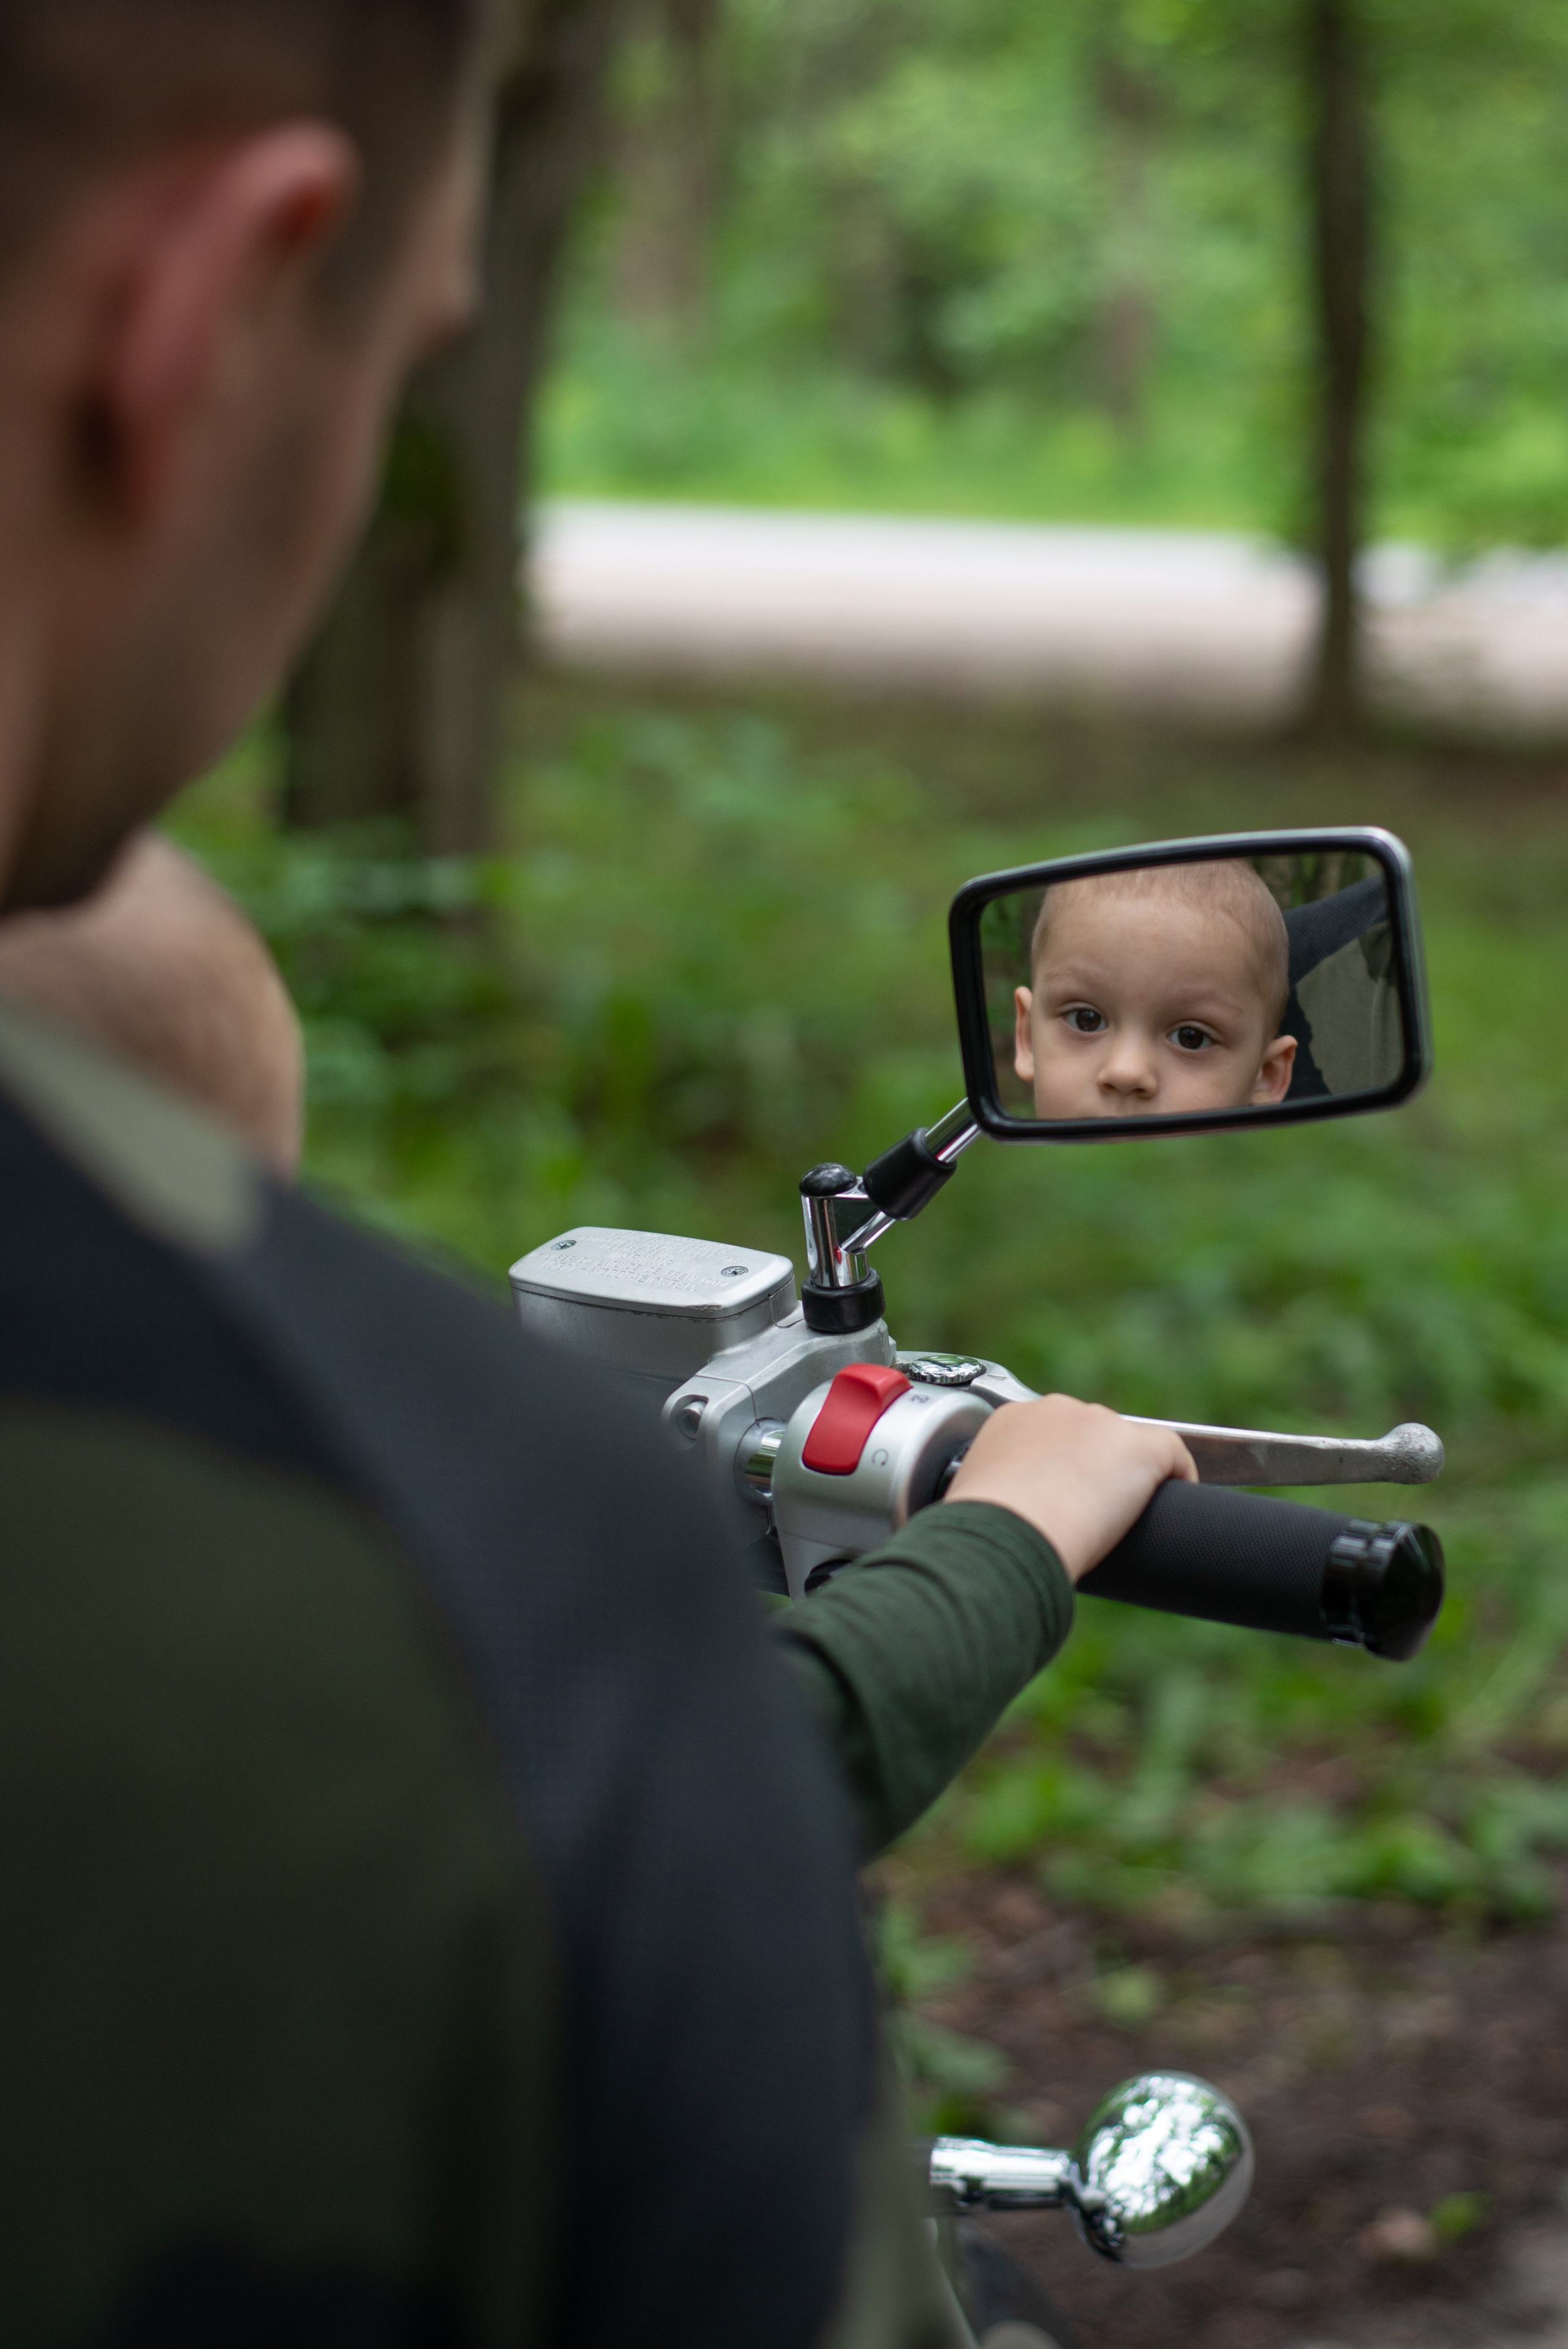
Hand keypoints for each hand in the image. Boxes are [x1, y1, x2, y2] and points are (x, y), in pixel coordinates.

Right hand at [944, 1395, 1196, 1583]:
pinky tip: (1172, 1511)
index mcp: (1010, 1421)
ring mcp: (1101, 1424)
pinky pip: (1173, 1456)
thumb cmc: (980, 1535)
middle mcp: (1056, 1410)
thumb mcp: (976, 1505)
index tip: (1060, 1499)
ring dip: (1127, 1478)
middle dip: (1094, 1471)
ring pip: (1127, 1446)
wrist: (1009, 1534)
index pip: (1049, 1435)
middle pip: (1091, 1436)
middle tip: (1090, 1516)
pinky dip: (1178, 1480)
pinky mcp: (1142, 1446)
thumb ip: (994, 1501)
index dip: (1060, 1469)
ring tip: (1121, 1521)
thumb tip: (1002, 1529)